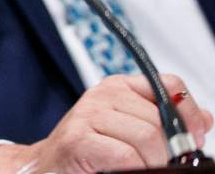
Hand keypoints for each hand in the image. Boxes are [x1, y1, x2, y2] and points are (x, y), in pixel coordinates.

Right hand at [0, 74, 213, 173]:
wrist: (51, 168)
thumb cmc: (93, 153)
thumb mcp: (133, 131)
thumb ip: (166, 122)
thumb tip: (204, 118)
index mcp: (119, 87)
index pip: (169, 85)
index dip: (188, 114)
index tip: (192, 138)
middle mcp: (102, 95)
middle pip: (161, 120)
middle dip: (168, 151)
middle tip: (154, 163)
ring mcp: (87, 114)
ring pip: (148, 138)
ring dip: (150, 164)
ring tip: (134, 168)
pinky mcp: (78, 139)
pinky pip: (126, 155)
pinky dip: (133, 168)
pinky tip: (118, 170)